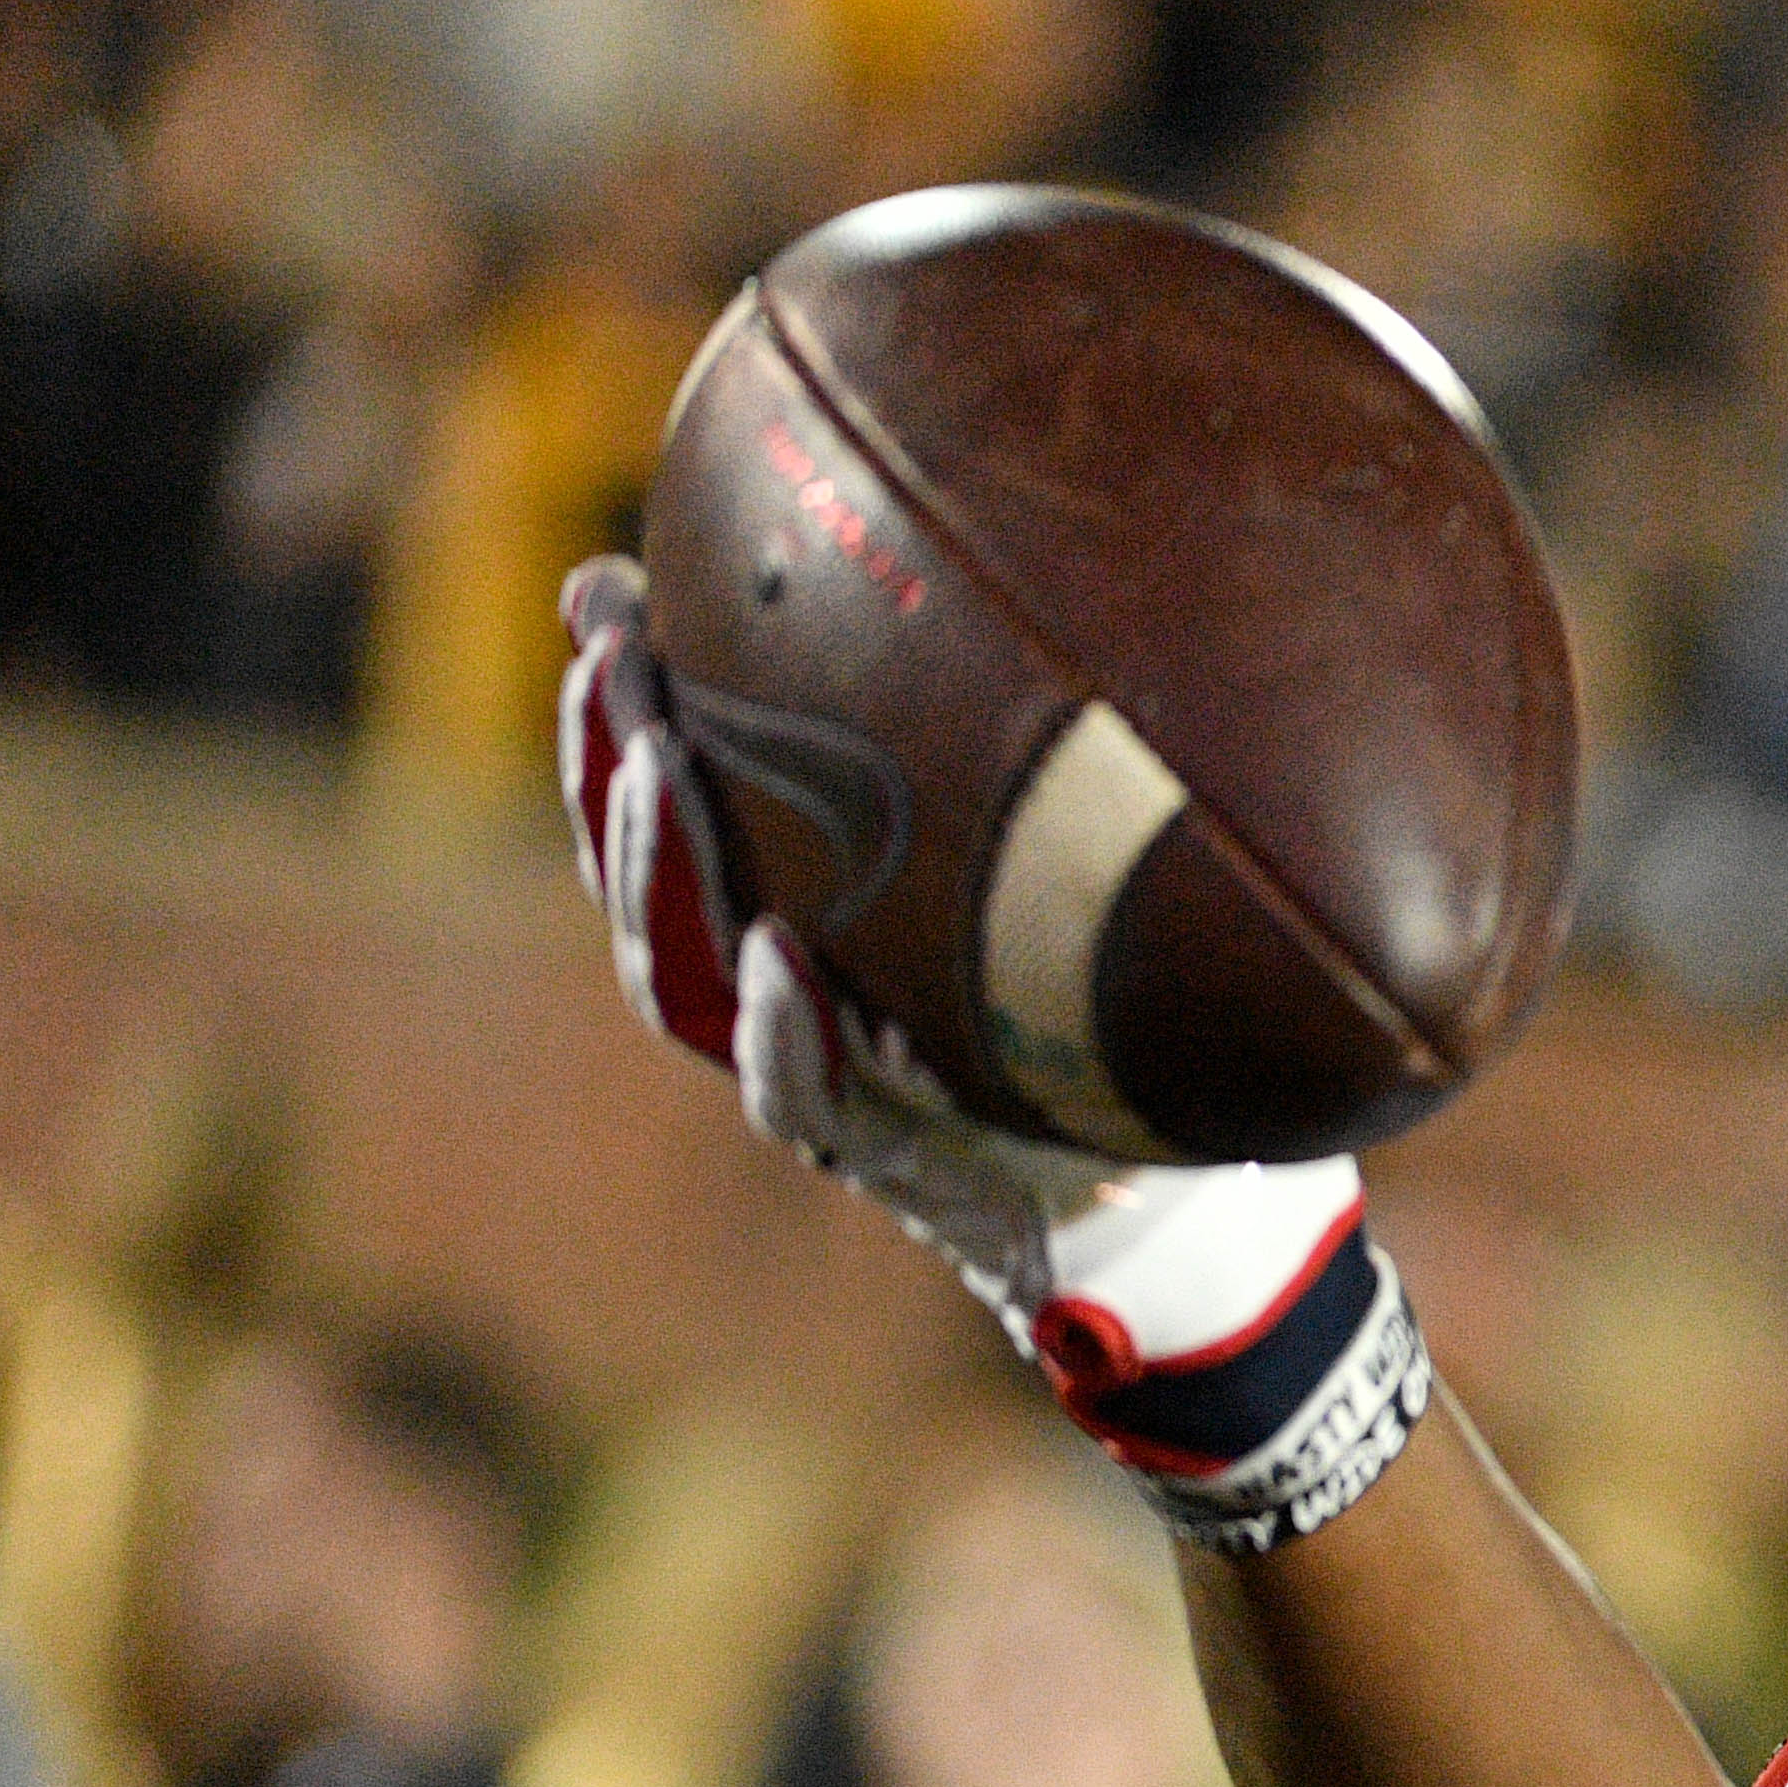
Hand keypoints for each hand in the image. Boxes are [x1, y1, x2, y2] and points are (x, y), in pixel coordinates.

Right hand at [556, 562, 1425, 1549]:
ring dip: (662, 866)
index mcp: (806, 911)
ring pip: (683, 976)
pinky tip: (771, 951)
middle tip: (612, 654)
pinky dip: (777, 1028)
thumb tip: (1042, 578)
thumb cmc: (1119, 1020)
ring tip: (656, 761)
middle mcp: (786, 993)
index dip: (615, 705)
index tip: (600, 588)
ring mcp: (823, 1078)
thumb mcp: (1071, 872)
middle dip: (611, 761)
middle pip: (647, 874)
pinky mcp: (885, 1157)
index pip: (669, 800)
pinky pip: (805, 1093)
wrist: (1187, 1207)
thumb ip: (1022, 764)